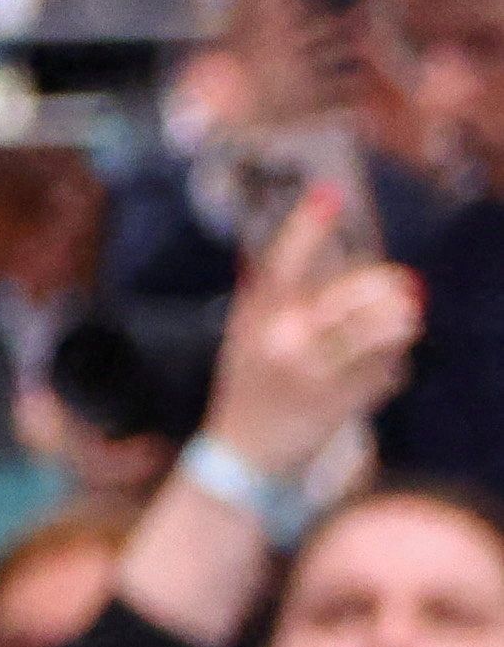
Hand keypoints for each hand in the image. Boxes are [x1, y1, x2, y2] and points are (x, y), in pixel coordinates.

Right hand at [206, 157, 425, 481]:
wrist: (243, 453)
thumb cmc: (248, 384)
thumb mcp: (243, 336)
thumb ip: (264, 294)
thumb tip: (279, 247)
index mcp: (258, 320)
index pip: (284, 262)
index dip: (308, 227)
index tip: (329, 193)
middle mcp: (284, 343)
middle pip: (356, 294)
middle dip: (389, 286)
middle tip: (402, 286)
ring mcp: (315, 374)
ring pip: (385, 330)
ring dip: (402, 323)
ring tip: (404, 321)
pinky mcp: (343, 402)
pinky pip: (389, 369)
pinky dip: (391, 368)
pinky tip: (374, 374)